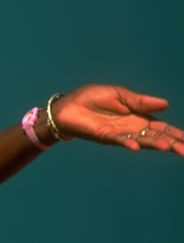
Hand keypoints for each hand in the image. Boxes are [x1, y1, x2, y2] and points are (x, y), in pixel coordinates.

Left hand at [52, 85, 183, 155]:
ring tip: (170, 148)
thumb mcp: (120, 95)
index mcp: (139, 117)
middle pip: (157, 138)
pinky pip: (119, 141)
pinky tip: (136, 147)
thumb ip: (141, 101)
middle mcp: (132, 129)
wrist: (68, 105)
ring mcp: (120, 134)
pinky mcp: (105, 135)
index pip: (162, 128)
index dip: (177, 134)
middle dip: (173, 143)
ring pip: (142, 141)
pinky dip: (128, 143)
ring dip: (155, 145)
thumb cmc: (92, 98)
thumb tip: (165, 104)